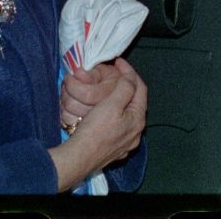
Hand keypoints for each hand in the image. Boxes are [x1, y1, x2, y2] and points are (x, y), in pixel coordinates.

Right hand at [49, 58, 146, 190]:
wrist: (79, 158)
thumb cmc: (95, 130)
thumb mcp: (111, 104)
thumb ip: (125, 88)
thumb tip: (130, 78)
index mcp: (138, 119)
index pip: (140, 88)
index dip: (130, 72)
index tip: (118, 62)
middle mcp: (135, 133)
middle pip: (135, 102)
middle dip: (126, 86)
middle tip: (115, 74)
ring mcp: (125, 144)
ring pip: (126, 116)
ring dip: (120, 101)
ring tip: (109, 91)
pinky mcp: (114, 151)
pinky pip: (118, 128)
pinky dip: (114, 116)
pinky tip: (105, 113)